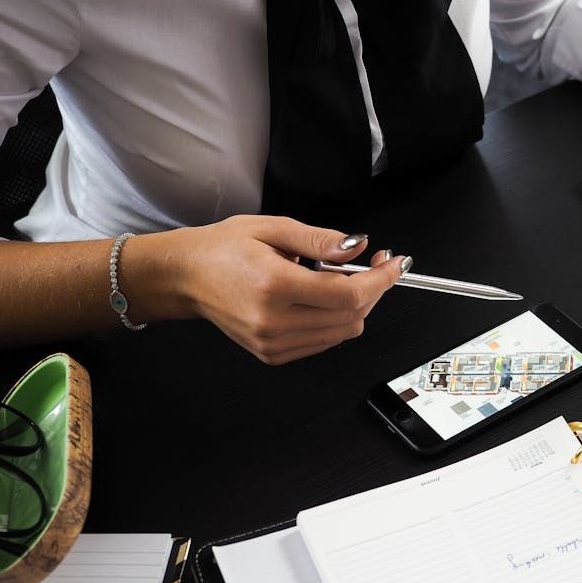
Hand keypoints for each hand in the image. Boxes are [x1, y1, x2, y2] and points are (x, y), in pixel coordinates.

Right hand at [166, 215, 408, 364]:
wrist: (186, 277)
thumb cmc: (223, 249)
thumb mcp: (273, 228)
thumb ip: (321, 240)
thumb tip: (358, 247)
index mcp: (274, 285)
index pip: (348, 295)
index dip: (380, 280)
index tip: (395, 264)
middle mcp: (274, 321)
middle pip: (352, 316)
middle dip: (373, 289)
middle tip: (375, 264)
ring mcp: (273, 343)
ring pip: (343, 332)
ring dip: (356, 306)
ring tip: (341, 278)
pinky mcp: (273, 354)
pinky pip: (324, 341)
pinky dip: (335, 320)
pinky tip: (322, 298)